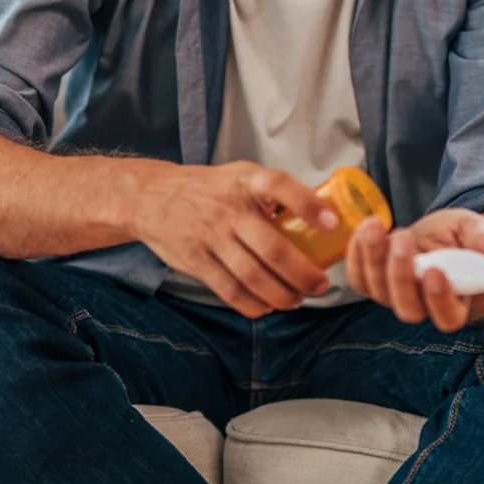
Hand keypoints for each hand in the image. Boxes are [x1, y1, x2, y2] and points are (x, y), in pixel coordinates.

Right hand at [128, 161, 336, 317]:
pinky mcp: (195, 261)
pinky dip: (252, 304)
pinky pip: (229, 289)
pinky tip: (266, 307)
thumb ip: (272, 192)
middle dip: (302, 273)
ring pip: (252, 275)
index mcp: (245, 181)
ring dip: (280, 294)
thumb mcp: (239, 175)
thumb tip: (318, 214)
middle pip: (272, 248)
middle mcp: (228, 209)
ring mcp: (210, 236)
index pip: (279, 186)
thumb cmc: (209, 188)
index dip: (308, 204)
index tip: (332, 223)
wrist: (151, 197)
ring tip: (297, 300)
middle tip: (320, 284)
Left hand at [346, 208, 483, 332]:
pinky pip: (357, 277)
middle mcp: (421, 306)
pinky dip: (356, 254)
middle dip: (401, 274)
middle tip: (403, 239)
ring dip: (373, 259)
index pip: (446, 316)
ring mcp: (393, 295)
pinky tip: (366, 228)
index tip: (436, 270)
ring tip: (377, 226)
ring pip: (378, 291)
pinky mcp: (372, 280)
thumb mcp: (479, 235)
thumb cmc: (463, 238)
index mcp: (454, 304)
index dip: (440, 298)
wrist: (440, 233)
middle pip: (407, 307)